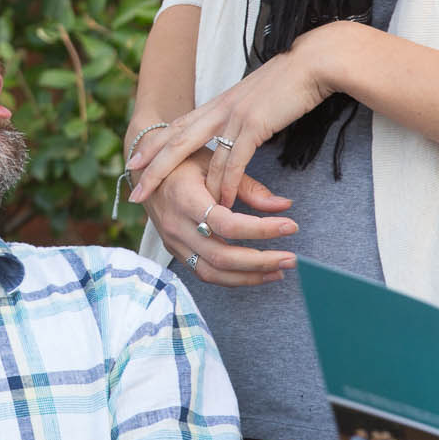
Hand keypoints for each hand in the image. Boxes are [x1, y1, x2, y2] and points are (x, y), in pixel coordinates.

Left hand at [128, 25, 347, 213]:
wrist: (314, 61)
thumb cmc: (290, 82)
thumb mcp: (255, 100)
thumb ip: (240, 116)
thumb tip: (237, 133)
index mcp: (217, 103)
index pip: (177, 126)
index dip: (153, 145)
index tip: (133, 161)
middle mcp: (219, 108)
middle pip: (176, 142)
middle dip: (152, 168)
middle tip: (134, 191)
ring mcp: (234, 115)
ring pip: (202, 157)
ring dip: (194, 188)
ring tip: (178, 211)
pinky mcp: (254, 124)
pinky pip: (234, 162)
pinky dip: (227, 186)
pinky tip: (223, 204)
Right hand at [140, 153, 295, 286]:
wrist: (145, 172)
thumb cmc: (183, 161)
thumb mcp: (213, 163)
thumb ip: (248, 186)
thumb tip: (284, 205)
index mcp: (184, 198)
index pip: (226, 224)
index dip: (261, 229)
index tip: (290, 225)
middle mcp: (176, 226)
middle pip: (221, 256)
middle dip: (260, 261)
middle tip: (292, 258)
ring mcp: (174, 243)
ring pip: (213, 273)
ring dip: (249, 276)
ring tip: (280, 270)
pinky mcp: (176, 252)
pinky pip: (205, 272)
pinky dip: (234, 278)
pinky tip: (258, 272)